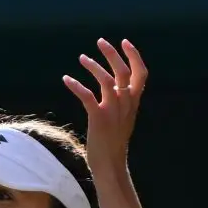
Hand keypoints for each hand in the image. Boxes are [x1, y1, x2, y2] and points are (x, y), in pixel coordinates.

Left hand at [63, 37, 146, 173]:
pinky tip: (66, 79)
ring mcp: (113, 111)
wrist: (110, 166)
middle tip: (100, 41)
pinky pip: (88, 96)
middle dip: (112, 54)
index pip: (141, 74)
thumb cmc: (113, 143)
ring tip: (81, 58)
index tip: (125, 42)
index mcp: (133, 103)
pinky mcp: (99, 119)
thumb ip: (123, 102)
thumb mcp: (124, 119)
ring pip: (107, 80)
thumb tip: (117, 87)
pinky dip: (76, 85)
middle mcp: (126, 104)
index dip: (134, 56)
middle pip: (123, 72)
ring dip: (94, 66)